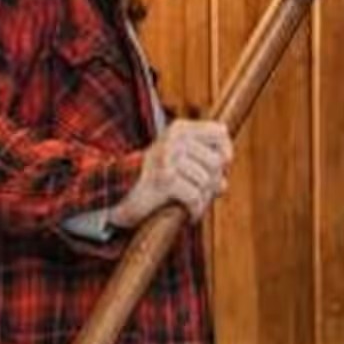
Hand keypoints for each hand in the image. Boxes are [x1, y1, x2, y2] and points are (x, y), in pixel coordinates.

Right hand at [111, 118, 232, 229]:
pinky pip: (195, 197)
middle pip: (216, 162)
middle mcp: (175, 140)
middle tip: (203, 195)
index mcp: (180, 129)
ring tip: (194, 206)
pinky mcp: (164, 180)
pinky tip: (190, 215)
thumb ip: (202, 166)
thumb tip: (223, 185)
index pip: (220, 133)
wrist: (118, 193)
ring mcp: (168, 159)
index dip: (225, 153)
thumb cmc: (152, 180)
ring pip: (207, 182)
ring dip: (204, 200)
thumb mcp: (178, 164)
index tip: (220, 169)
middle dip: (214, 183)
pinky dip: (196, 210)